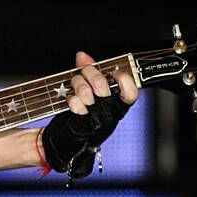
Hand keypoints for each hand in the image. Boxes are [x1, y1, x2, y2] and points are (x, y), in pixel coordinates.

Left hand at [40, 50, 139, 177]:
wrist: (65, 140)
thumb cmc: (82, 114)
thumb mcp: (89, 89)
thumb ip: (89, 71)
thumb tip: (82, 56)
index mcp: (117, 105)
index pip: (131, 93)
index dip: (125, 80)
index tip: (115, 72)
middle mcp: (110, 113)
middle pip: (104, 87)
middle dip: (91, 74)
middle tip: (85, 72)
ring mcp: (96, 120)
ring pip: (88, 93)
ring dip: (78, 84)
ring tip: (75, 86)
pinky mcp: (82, 124)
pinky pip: (76, 105)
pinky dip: (71, 98)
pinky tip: (71, 99)